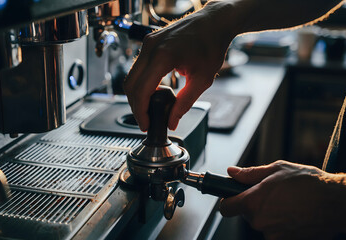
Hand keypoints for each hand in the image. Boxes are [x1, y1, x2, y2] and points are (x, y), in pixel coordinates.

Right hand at [124, 1, 237, 130]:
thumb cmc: (212, 44)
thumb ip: (184, 103)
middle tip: (146, 120)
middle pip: (130, 85)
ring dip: (138, 95)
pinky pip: (138, 67)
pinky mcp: (149, 42)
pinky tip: (154, 93)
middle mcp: (150, 47)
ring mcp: (148, 43)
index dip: (141, 111)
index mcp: (163, 56)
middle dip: (136, 106)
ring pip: (131, 76)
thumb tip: (172, 121)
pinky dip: (142, 83)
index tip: (145, 124)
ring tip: (150, 109)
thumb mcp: (202, 79)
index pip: (141, 90)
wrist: (214, 22)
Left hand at [219, 160, 345, 238]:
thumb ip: (250, 174)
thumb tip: (232, 172)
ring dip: (270, 215)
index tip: (234, 197)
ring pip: (263, 224)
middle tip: (274, 194)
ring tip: (289, 203)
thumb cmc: (309, 183)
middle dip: (255, 205)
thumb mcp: (277, 170)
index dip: (229, 201)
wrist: (337, 203)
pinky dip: (282, 225)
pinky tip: (295, 214)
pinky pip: (276, 232)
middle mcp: (260, 222)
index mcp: (254, 202)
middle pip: (247, 215)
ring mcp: (273, 235)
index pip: (226, 208)